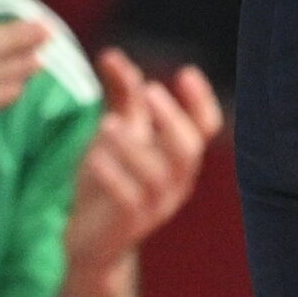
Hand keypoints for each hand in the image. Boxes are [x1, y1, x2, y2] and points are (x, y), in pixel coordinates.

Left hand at [60, 53, 224, 283]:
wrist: (92, 242)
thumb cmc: (108, 182)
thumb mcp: (116, 135)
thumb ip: (122, 99)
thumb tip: (113, 54)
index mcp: (179, 158)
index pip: (205, 128)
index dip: (201, 101)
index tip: (185, 72)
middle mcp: (176, 181)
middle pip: (188, 149)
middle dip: (172, 119)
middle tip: (151, 90)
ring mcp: (156, 206)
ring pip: (157, 175)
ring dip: (134, 146)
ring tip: (108, 122)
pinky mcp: (130, 224)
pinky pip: (128, 200)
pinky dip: (113, 176)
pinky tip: (94, 156)